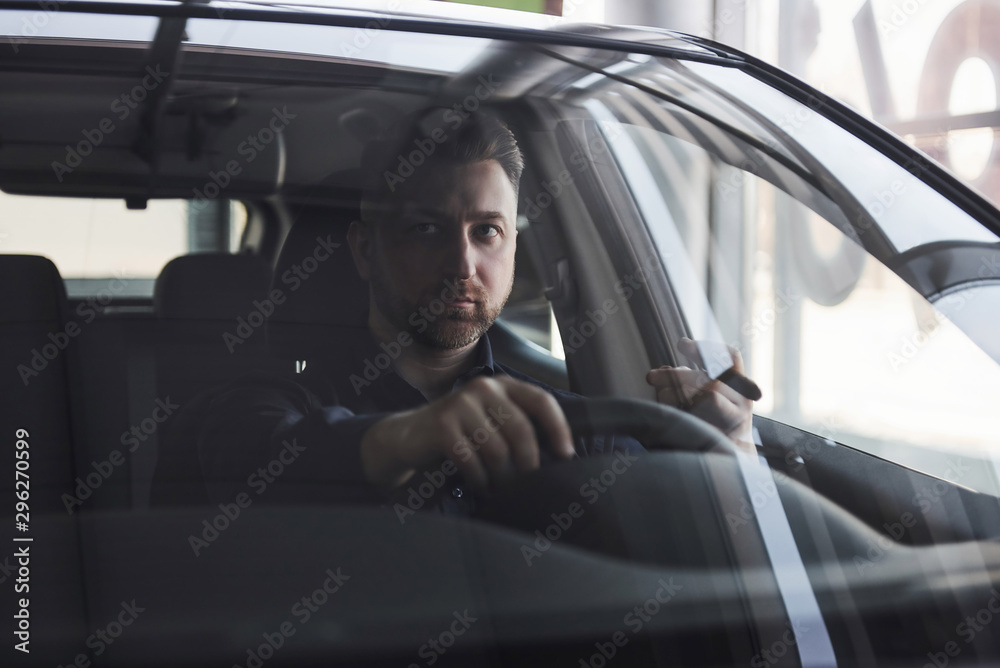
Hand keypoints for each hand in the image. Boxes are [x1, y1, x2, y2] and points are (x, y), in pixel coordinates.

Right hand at [360, 376, 575, 488]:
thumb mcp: (491, 418)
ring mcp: (461, 404)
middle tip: (527, 484)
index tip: (566, 454)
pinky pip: (472, 461)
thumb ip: (518, 425)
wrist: (410, 435)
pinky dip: (480, 479)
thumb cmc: (460, 431)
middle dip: (528, 464)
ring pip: (497, 450)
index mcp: (503, 384)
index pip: (541, 401)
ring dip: (502, 477)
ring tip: (500, 488)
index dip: (559, 428)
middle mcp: (483, 387)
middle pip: (521, 430)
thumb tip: (558, 454)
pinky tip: (480, 485)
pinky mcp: (442, 425)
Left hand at [645, 338, 757, 453]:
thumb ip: (687, 381)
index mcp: (740, 386)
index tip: (682, 345)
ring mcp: (738, 420)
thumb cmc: (713, 423)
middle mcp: (743, 401)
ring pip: (710, 396)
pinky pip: (703, 420)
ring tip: (661, 397)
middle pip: (711, 377)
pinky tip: (672, 415)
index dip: (707, 348)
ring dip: (678, 394)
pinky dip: (683, 414)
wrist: (730, 460)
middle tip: (651, 377)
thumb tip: (661, 371)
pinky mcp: (728, 438)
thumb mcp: (705, 396)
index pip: (731, 357)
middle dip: (676, 375)